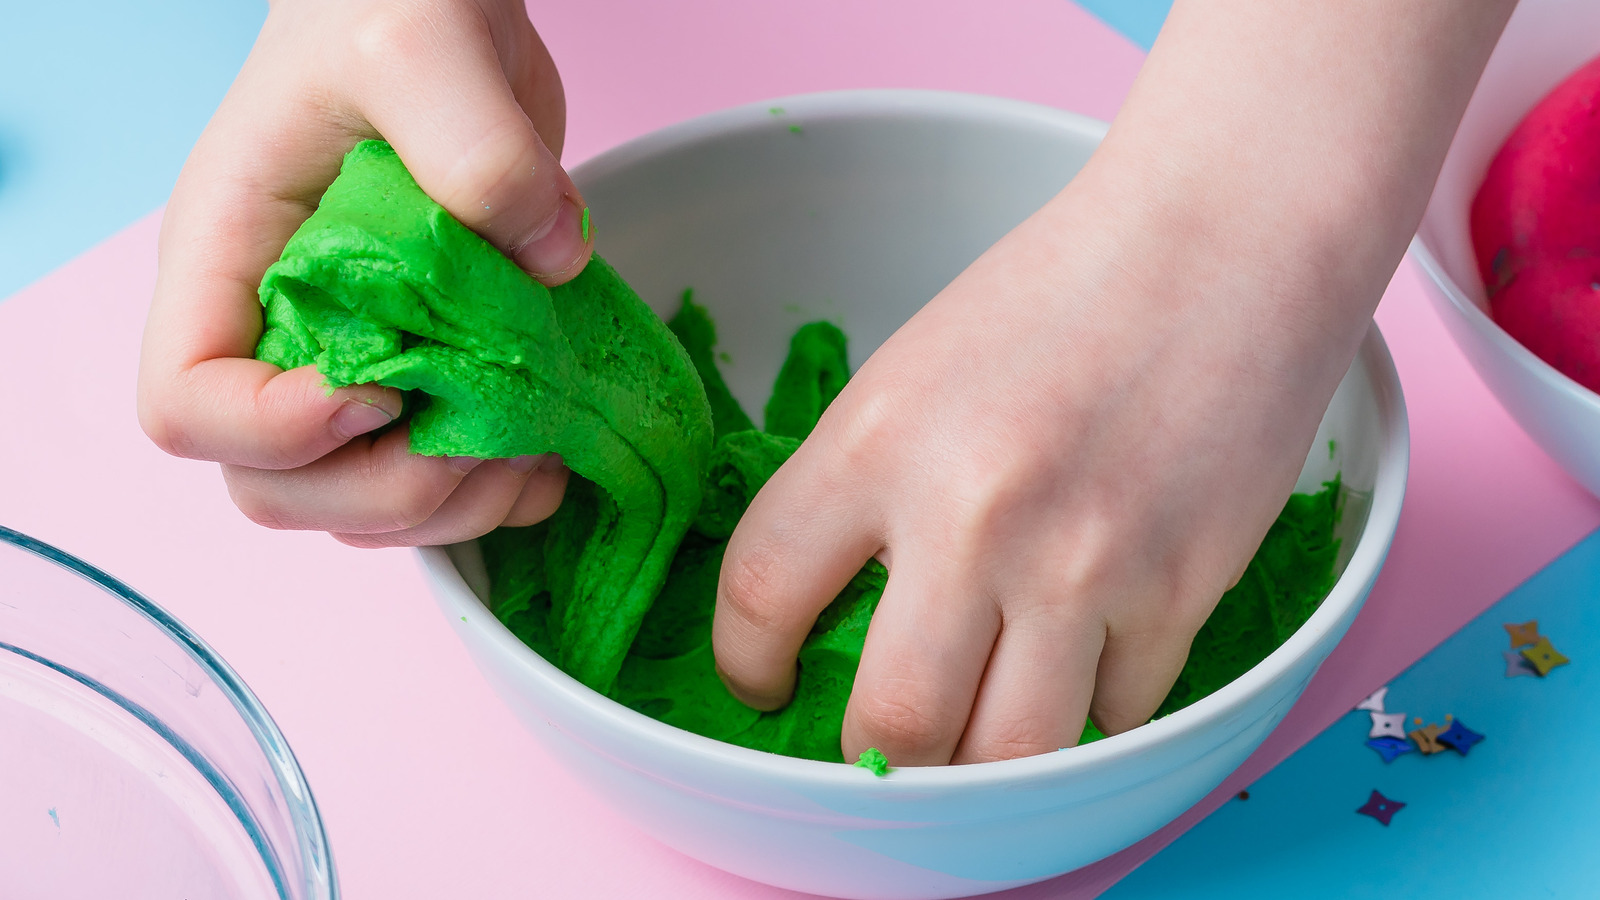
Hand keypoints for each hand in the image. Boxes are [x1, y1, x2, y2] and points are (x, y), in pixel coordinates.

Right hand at [137, 0, 588, 546]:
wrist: (440, 7)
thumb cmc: (388, 8)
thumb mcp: (424, 52)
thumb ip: (478, 150)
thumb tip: (548, 261)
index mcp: (228, 258)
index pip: (186, 406)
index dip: (273, 431)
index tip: (375, 390)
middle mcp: (275, 327)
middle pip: (273, 487)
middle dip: (380, 491)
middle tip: (475, 441)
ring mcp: (351, 357)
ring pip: (357, 503)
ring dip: (448, 508)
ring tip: (531, 455)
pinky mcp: (427, 366)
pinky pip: (434, 479)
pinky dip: (493, 494)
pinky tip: (552, 454)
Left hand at [710, 164, 1360, 763]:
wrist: (1223, 243)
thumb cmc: (1059, 299)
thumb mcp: (914, 376)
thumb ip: (866, 497)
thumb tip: (841, 622)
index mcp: (877, 441)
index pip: (761, 596)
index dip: (747, 665)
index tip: (765, 684)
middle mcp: (970, 516)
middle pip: (892, 729)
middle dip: (875, 763)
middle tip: (880, 747)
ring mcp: (1082, 565)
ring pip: (1010, 758)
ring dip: (983, 764)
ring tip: (974, 735)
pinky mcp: (1181, 592)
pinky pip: (1115, 716)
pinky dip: (1089, 710)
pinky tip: (1084, 662)